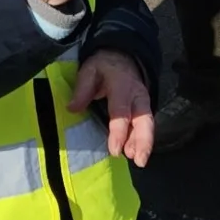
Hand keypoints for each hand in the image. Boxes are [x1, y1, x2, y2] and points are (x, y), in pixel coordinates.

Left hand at [68, 49, 153, 167]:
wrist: (122, 58)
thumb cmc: (103, 67)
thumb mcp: (89, 70)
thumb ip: (82, 89)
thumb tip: (72, 108)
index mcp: (122, 85)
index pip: (121, 110)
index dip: (119, 131)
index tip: (114, 150)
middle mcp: (137, 96)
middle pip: (144, 120)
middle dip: (143, 141)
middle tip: (138, 160)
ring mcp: (143, 103)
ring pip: (147, 125)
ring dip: (143, 144)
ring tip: (137, 160)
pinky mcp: (144, 110)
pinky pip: (145, 126)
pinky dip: (142, 141)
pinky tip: (135, 154)